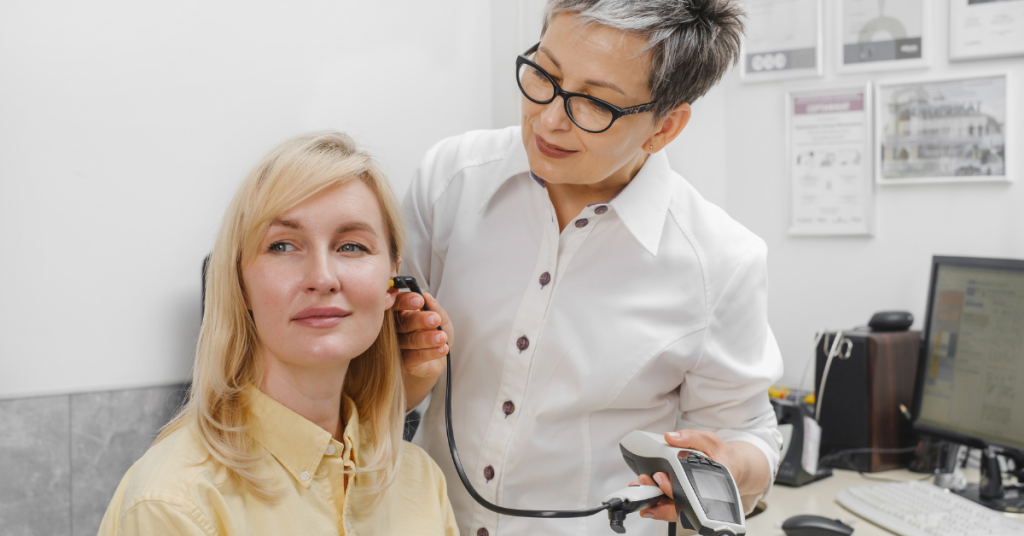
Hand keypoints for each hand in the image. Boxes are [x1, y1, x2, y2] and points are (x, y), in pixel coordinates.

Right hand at [395, 291, 452, 407]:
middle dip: (419, 320)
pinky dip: (430, 352)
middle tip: (435, 319)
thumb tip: (427, 296)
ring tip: (442, 337)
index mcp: (402, 313)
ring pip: (410, 340)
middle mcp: (396, 329)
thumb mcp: (441, 320)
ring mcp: (398, 347)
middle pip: (402, 322)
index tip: (419, 300)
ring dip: (428, 338)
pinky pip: (415, 357)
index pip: (397, 303)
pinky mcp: (404, 362)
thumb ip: (435, 308)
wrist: (438, 361)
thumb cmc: (436, 335)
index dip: (405, 301)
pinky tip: (442, 349)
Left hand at [632, 430, 765, 520]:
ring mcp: (694, 501)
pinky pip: (672, 508)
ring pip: (674, 510)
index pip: (690, 491)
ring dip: (655, 503)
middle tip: (645, 482)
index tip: (659, 477)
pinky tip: (646, 501)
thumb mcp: (709, 441)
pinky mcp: (687, 502)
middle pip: (679, 504)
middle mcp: (702, 496)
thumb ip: (691, 438)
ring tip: (640, 490)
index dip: (671, 487)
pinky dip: (658, 506)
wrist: (733, 467)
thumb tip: (671, 437)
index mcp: (711, 481)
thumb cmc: (723, 457)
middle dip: (658, 495)